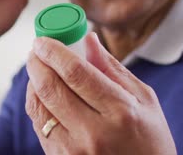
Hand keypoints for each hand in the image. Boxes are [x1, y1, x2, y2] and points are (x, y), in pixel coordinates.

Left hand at [25, 33, 175, 153]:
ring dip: (32, 81)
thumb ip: (112, 68)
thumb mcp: (144, 101)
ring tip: (38, 68)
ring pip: (38, 106)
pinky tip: (42, 92)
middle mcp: (94, 132)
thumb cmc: (149, 142)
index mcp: (120, 111)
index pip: (76, 72)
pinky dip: (35, 102)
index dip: (54, 51)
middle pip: (50, 87)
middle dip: (37, 62)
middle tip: (36, 50)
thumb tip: (88, 39)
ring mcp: (73, 150)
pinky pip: (38, 124)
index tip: (44, 40)